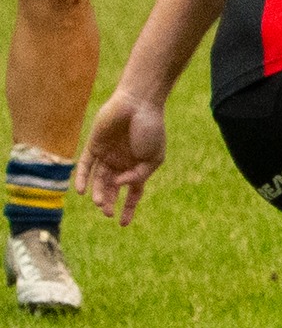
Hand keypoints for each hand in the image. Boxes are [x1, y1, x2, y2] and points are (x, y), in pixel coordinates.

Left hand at [77, 90, 166, 225]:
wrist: (139, 104)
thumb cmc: (151, 129)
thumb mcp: (154, 157)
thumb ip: (139, 175)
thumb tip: (120, 185)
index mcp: (138, 166)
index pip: (132, 192)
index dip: (128, 208)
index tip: (122, 224)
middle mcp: (121, 163)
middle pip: (112, 188)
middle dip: (109, 202)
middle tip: (106, 212)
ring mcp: (107, 154)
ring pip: (99, 180)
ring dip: (99, 193)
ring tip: (99, 202)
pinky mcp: (94, 146)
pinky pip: (85, 165)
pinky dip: (82, 179)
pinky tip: (82, 191)